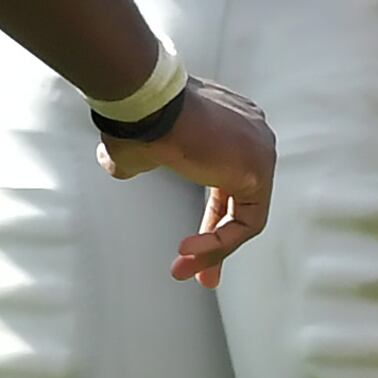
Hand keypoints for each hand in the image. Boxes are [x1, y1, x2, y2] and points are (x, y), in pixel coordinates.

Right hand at [98, 79, 274, 286]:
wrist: (143, 101)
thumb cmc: (135, 117)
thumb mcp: (135, 146)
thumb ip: (137, 160)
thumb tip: (117, 166)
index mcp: (229, 126)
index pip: (227, 183)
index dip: (210, 221)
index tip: (187, 248)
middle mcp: (253, 136)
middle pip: (240, 202)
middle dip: (217, 244)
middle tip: (197, 276)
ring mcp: (260, 150)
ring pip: (244, 217)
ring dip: (213, 250)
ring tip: (183, 272)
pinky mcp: (258, 170)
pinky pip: (247, 223)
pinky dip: (220, 244)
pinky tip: (187, 253)